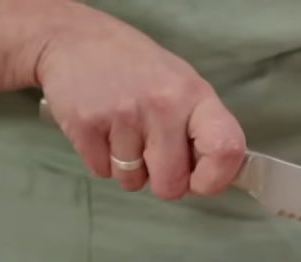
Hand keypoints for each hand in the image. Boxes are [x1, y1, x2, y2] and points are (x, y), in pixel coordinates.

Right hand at [35, 7, 244, 199]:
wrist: (74, 38)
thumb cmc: (138, 68)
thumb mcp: (182, 86)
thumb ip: (200, 130)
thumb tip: (211, 178)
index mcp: (196, 96)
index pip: (226, 149)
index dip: (215, 179)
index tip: (200, 181)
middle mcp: (163, 106)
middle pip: (171, 185)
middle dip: (162, 180)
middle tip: (152, 152)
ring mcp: (123, 116)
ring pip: (132, 182)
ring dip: (128, 168)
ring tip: (123, 131)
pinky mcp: (86, 125)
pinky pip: (102, 172)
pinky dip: (102, 160)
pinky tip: (103, 129)